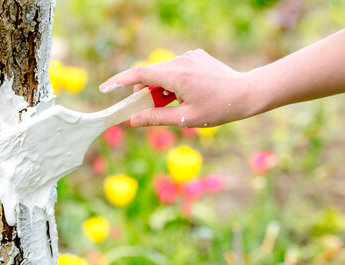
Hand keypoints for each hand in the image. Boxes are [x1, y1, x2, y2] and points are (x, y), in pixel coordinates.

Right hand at [99, 49, 252, 127]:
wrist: (247, 93)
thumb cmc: (218, 109)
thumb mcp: (185, 119)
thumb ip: (156, 119)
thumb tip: (132, 121)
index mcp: (176, 76)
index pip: (138, 74)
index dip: (118, 81)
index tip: (104, 89)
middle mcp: (180, 61)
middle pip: (149, 75)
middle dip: (144, 92)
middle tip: (147, 109)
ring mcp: (189, 56)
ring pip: (162, 72)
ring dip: (160, 88)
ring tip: (177, 103)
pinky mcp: (195, 56)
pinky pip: (175, 68)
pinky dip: (172, 82)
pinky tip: (187, 93)